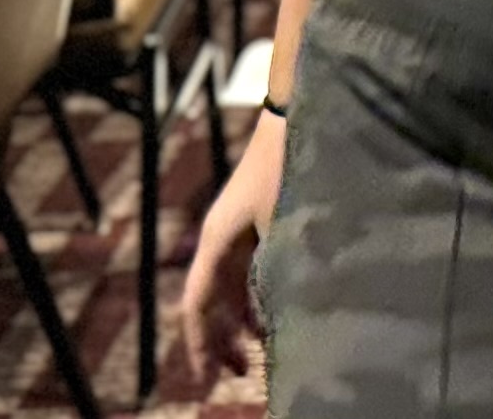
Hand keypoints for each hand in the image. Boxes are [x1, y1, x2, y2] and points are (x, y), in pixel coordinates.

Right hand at [175, 107, 283, 388]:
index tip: (206, 377)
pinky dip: (252, 299)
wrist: (294, 115)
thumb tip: (281, 316)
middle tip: (233, 375)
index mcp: (218, 241)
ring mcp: (235, 231)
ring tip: (255, 354)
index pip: (197, 303)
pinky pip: (243, 272)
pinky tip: (273, 316)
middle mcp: (220, 239)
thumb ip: (280, 268)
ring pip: (227, 288)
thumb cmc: (287, 165)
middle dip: (219, 340)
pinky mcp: (253, 224)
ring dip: (237, 322)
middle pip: (210, 301)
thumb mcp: (284, 222)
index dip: (199, 343)